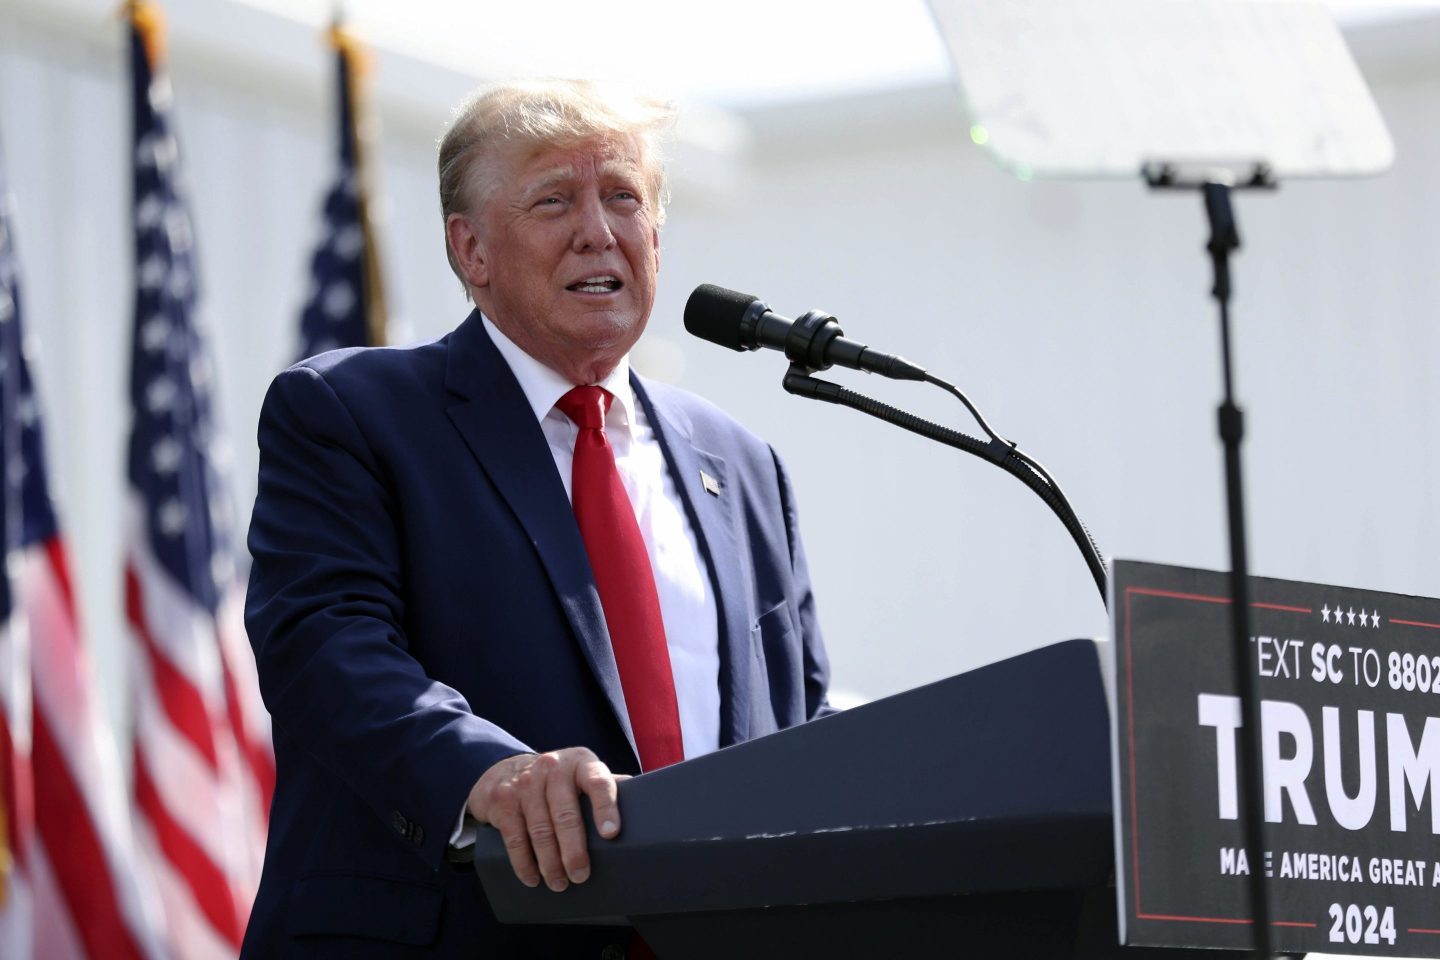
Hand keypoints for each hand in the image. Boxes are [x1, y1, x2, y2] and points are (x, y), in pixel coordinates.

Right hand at [467, 748, 624, 891]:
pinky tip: (532, 878)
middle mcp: (553, 767)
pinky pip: (515, 837)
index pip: (598, 783)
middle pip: (566, 814)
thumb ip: (607, 788)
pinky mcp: (502, 799)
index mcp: (581, 762)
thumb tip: (645, 809)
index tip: (611, 835)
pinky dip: (524, 863)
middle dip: (574, 851)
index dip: (606, 808)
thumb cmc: (559, 781)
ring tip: (560, 883)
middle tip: (581, 875)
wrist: (505, 770)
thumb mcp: (582, 775)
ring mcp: (525, 782)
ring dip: (550, 863)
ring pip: (540, 830)